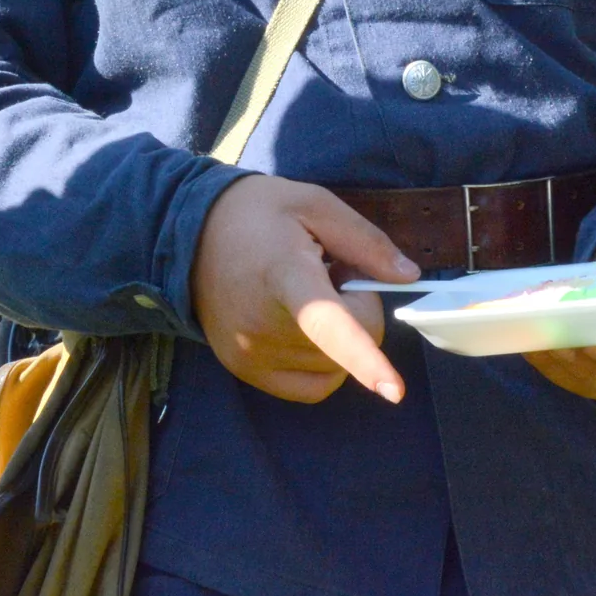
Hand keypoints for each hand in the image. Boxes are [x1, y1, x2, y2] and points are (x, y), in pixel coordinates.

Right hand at [192, 174, 415, 403]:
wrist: (186, 232)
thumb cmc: (256, 213)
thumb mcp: (313, 205)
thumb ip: (365, 241)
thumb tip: (408, 276)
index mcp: (284, 275)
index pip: (328, 324)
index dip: (364, 358)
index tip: (394, 390)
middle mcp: (264, 325)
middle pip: (351, 338)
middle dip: (358, 307)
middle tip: (330, 274)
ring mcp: (251, 353)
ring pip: (336, 362)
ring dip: (338, 332)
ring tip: (307, 294)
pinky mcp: (246, 370)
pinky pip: (312, 385)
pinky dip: (326, 363)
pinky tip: (305, 328)